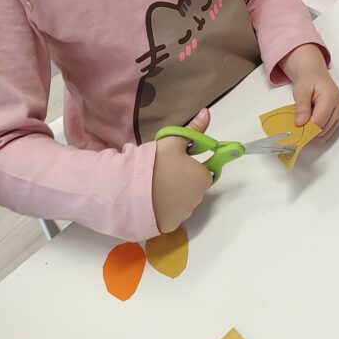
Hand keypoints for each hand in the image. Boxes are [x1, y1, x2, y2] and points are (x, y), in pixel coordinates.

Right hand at [152, 107, 212, 233]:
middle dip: (183, 180)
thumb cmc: (155, 162)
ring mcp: (184, 214)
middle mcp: (198, 198)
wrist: (131, 189)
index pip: (203, 171)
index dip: (190, 165)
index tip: (175, 163)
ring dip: (174, 195)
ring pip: (183, 201)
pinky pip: (171, 214)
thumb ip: (194, 129)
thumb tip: (207, 113)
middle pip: (194, 187)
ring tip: (155, 186)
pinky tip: (152, 200)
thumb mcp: (174, 141)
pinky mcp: (170, 226)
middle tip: (162, 172)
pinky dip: (165, 209)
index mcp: (203, 177)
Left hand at [279, 44, 338, 142]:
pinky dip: (317, 131)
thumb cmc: (308, 78)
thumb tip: (300, 123)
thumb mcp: (301, 89)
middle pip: (323, 129)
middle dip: (309, 130)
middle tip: (297, 125)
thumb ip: (301, 106)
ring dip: (313, 132)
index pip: (319, 122)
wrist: (314, 72)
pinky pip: (327, 131)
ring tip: (303, 121)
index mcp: (331, 98)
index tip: (295, 127)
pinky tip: (309, 123)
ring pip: (325, 133)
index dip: (306, 128)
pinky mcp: (337, 117)